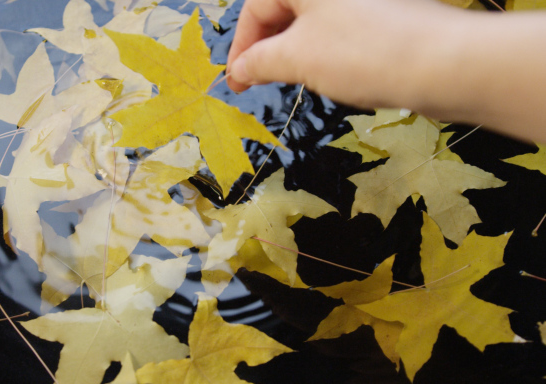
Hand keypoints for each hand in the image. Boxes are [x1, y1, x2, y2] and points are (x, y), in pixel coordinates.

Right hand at [226, 0, 460, 109]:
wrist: (443, 64)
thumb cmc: (362, 54)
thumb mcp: (297, 59)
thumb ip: (260, 62)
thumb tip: (239, 70)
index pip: (257, 7)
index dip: (241, 47)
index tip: (235, 82)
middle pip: (284, 9)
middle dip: (266, 48)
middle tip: (258, 82)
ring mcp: (362, 0)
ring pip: (312, 21)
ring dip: (294, 51)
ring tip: (292, 81)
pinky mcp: (384, 13)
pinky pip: (340, 28)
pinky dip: (324, 50)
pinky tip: (328, 74)